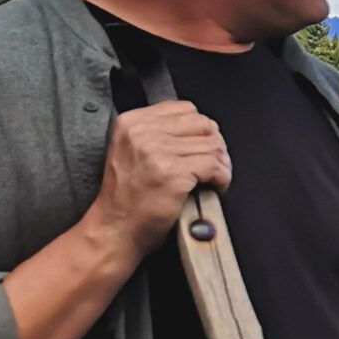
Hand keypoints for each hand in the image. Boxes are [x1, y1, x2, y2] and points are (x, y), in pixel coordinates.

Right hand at [86, 100, 230, 254]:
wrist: (115, 228)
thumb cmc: (126, 196)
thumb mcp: (130, 151)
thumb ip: (157, 133)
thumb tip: (200, 129)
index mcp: (132, 122)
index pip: (185, 109)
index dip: (201, 129)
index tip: (203, 146)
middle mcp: (142, 133)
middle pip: (203, 125)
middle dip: (216, 145)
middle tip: (216, 163)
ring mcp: (158, 152)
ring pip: (212, 145)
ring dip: (222, 163)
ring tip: (217, 177)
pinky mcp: (173, 174)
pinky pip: (214, 166)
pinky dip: (222, 177)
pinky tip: (217, 186)